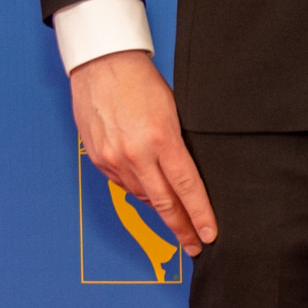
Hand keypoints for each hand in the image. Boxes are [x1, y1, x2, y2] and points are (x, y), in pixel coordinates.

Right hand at [71, 50, 215, 255]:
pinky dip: (138, 190)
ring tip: (176, 217)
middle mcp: (135, 153)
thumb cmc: (140, 80)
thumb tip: (186, 175)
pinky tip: (148, 191)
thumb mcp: (173, 109)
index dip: (199, 214)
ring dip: (160, 207)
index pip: (187, 187)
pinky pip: (122, 185)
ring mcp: (114, 158)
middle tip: (194, 244)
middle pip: (164, 202)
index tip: (209, 233)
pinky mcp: (98, 159)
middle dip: (181, 227)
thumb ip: (178, 144)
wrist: (101, 63)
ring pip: (142, 196)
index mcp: (161, 138)